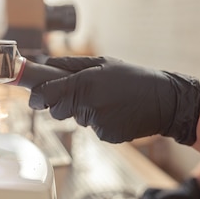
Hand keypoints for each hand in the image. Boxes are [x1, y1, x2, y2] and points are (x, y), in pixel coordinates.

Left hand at [29, 56, 199, 144]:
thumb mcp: (104, 62)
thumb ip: (72, 65)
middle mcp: (87, 103)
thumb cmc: (134, 78)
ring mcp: (97, 122)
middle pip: (57, 111)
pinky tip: (118, 113)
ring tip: (109, 100)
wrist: (165, 100)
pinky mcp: (106, 135)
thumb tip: (46, 65)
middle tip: (84, 94)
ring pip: (78, 119)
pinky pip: (95, 129)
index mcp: (84, 81)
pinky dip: (102, 122)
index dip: (37, 97)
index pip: (46, 94)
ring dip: (86, 112)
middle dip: (63, 104)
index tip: (35, 98)